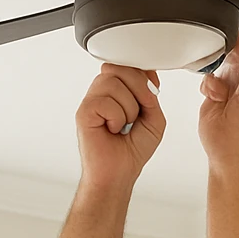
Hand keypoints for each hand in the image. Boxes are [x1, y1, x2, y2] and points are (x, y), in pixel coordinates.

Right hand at [76, 63, 163, 190]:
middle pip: (119, 68)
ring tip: (123, 125)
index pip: (127, 65)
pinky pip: (104, 101)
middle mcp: (102, 92)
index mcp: (117, 90)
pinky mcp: (83, 112)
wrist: (120, 173)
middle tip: (138, 114)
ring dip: (128, 108)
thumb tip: (146, 77)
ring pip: (112, 82)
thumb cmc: (132, 149)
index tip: (148, 98)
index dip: (142, 77)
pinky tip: (112, 129)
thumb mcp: (154, 118)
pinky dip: (116, 118)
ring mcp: (91, 101)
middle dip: (138, 89)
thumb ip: (151, 94)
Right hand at [197, 33, 238, 171]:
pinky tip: (210, 94)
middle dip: (219, 55)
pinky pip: (207, 79)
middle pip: (229, 54)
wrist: (226, 154)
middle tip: (213, 60)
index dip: (234, 38)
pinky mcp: (213, 97)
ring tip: (215, 87)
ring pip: (215, 66)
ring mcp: (226, 89)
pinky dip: (205, 83)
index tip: (222, 35)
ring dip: (211, 72)